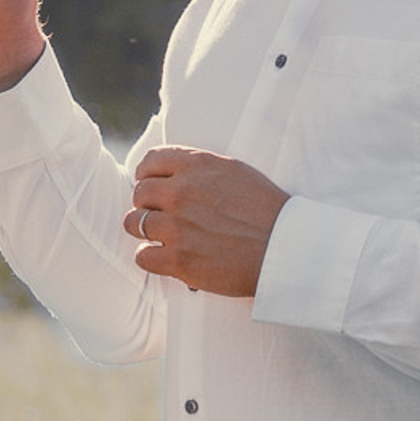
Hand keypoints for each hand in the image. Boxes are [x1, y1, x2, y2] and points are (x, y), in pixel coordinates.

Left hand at [125, 147, 288, 296]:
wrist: (286, 248)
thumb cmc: (266, 212)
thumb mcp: (235, 172)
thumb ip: (200, 170)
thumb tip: (171, 174)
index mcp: (197, 166)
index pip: (149, 162)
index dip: (146, 176)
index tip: (152, 187)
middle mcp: (182, 192)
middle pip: (138, 193)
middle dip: (148, 205)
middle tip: (163, 216)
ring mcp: (177, 226)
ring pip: (133, 223)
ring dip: (145, 231)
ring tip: (163, 237)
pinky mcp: (178, 259)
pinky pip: (142, 255)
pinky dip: (150, 258)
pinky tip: (166, 258)